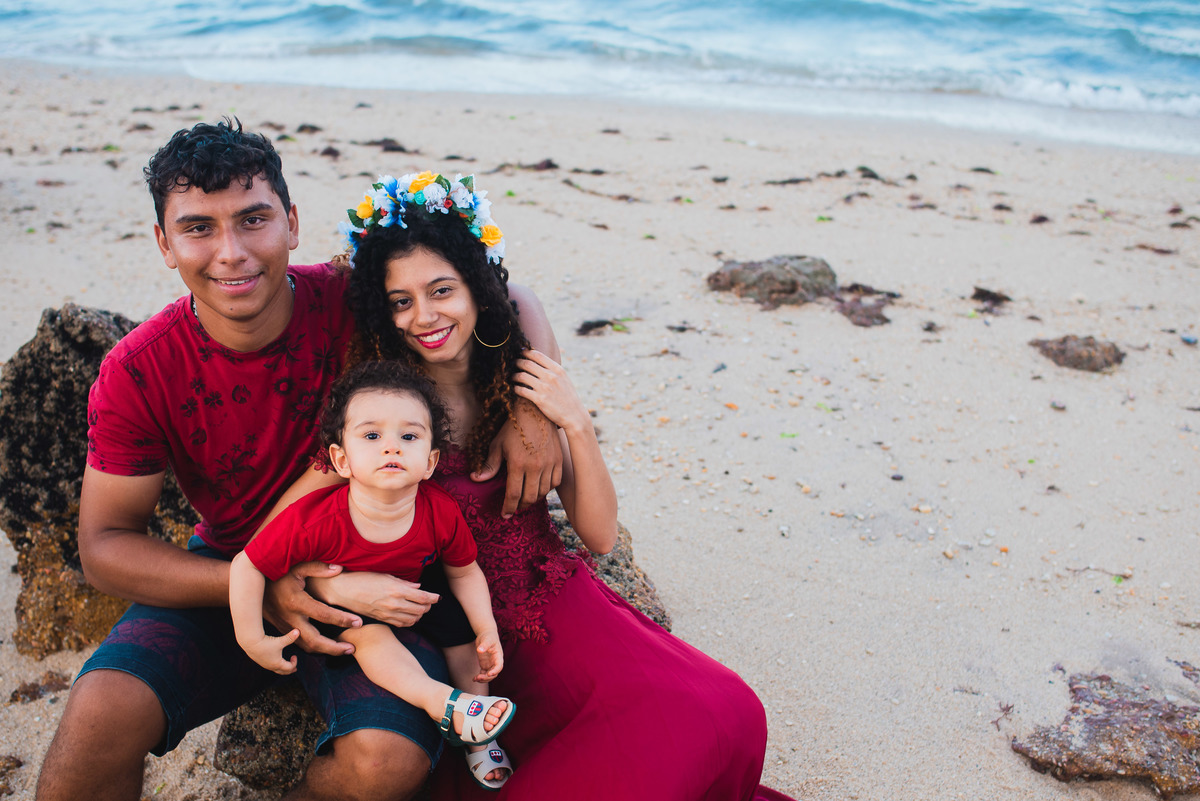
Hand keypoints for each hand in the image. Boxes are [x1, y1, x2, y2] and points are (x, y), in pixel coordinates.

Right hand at [241, 629, 300, 674]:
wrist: (250, 642)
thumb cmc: (265, 642)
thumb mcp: (279, 641)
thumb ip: (290, 637)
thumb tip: (298, 631)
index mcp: (277, 663)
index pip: (289, 668)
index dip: (294, 663)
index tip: (295, 655)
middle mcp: (271, 666)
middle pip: (282, 672)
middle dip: (289, 670)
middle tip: (294, 669)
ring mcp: (264, 664)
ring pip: (275, 670)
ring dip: (282, 668)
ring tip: (285, 665)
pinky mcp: (259, 661)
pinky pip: (269, 666)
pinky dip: (274, 665)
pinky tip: (274, 660)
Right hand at [263, 561, 356, 656]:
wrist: (250, 584)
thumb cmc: (277, 572)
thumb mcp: (297, 566)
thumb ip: (318, 567)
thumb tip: (340, 568)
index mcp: (296, 601)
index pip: (324, 615)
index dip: (342, 620)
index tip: (359, 622)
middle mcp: (289, 618)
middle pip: (314, 640)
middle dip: (334, 647)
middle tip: (352, 648)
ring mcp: (284, 626)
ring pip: (305, 646)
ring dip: (325, 651)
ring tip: (344, 649)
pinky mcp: (281, 630)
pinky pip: (298, 644)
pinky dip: (313, 648)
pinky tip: (325, 647)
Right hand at [312, 571, 440, 627]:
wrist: (343, 590)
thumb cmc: (363, 578)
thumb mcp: (385, 576)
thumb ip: (404, 583)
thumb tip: (418, 587)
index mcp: (397, 590)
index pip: (423, 597)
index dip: (433, 598)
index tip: (437, 596)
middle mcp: (394, 604)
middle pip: (421, 610)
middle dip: (428, 606)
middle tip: (429, 601)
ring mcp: (388, 614)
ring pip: (414, 619)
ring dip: (420, 614)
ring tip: (421, 608)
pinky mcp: (383, 620)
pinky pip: (403, 624)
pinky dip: (411, 621)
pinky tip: (410, 615)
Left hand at [472, 395, 562, 517]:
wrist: (535, 411)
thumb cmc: (513, 428)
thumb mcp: (498, 445)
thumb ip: (489, 465)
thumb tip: (475, 479)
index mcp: (517, 464)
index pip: (513, 495)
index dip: (508, 508)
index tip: (505, 515)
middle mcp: (535, 466)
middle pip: (529, 498)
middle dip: (520, 506)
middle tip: (514, 507)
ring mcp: (549, 464)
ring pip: (543, 492)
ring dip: (534, 498)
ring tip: (526, 497)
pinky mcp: (558, 460)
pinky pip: (555, 483)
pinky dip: (547, 488)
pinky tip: (539, 487)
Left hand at [474, 629, 503, 682]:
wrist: (486, 635)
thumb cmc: (488, 636)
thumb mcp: (487, 639)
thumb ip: (484, 645)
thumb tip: (479, 650)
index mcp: (498, 656)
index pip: (499, 666)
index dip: (495, 671)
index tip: (489, 674)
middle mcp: (495, 661)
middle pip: (494, 673)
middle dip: (487, 677)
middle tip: (478, 677)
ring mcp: (490, 664)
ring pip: (489, 675)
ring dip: (483, 679)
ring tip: (475, 679)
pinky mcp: (485, 665)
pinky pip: (484, 674)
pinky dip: (480, 677)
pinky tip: (474, 678)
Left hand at [512, 349, 589, 431]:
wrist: (574, 416)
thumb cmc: (568, 397)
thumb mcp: (564, 379)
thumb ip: (553, 370)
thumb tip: (539, 361)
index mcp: (557, 370)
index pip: (538, 355)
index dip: (526, 352)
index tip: (520, 352)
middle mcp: (551, 376)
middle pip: (527, 364)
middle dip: (517, 362)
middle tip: (512, 364)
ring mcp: (544, 388)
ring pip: (522, 376)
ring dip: (514, 375)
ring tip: (511, 377)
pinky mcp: (539, 400)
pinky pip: (522, 390)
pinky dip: (516, 388)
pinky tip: (515, 388)